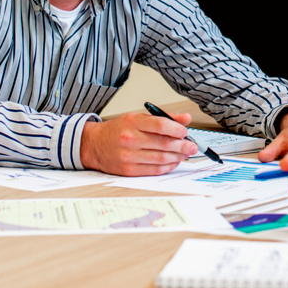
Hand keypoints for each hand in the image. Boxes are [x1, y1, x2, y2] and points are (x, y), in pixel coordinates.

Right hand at [80, 112, 197, 175]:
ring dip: (178, 157)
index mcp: (133, 122)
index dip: (177, 129)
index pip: (161, 125)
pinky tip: (173, 162)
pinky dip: (168, 166)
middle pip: (164, 143)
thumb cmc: (117, 130)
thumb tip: (186, 119)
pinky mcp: (129, 170)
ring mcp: (129, 156)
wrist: (94, 145)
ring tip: (185, 154)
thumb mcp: (137, 117)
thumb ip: (163, 118)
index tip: (185, 132)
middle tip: (192, 146)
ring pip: (161, 158)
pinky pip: (154, 170)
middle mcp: (130, 139)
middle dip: (183, 145)